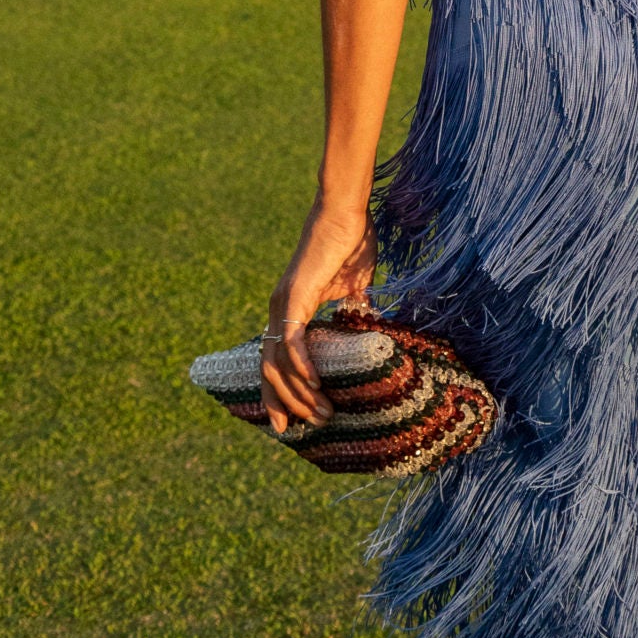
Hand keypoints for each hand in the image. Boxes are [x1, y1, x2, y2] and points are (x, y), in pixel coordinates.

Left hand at [259, 198, 377, 434]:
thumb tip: (369, 328)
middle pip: (269, 369)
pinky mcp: (295, 296)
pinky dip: (301, 366)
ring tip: (321, 412)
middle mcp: (278, 309)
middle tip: (305, 427)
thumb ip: (354, 309)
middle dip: (284, 403)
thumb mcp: (354, 285)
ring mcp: (283, 303)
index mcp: (289, 309)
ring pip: (278, 361)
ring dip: (298, 392)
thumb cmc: (352, 241)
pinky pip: (292, 341)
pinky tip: (314, 384)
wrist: (347, 210)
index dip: (278, 392)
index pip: (274, 359)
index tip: (289, 422)